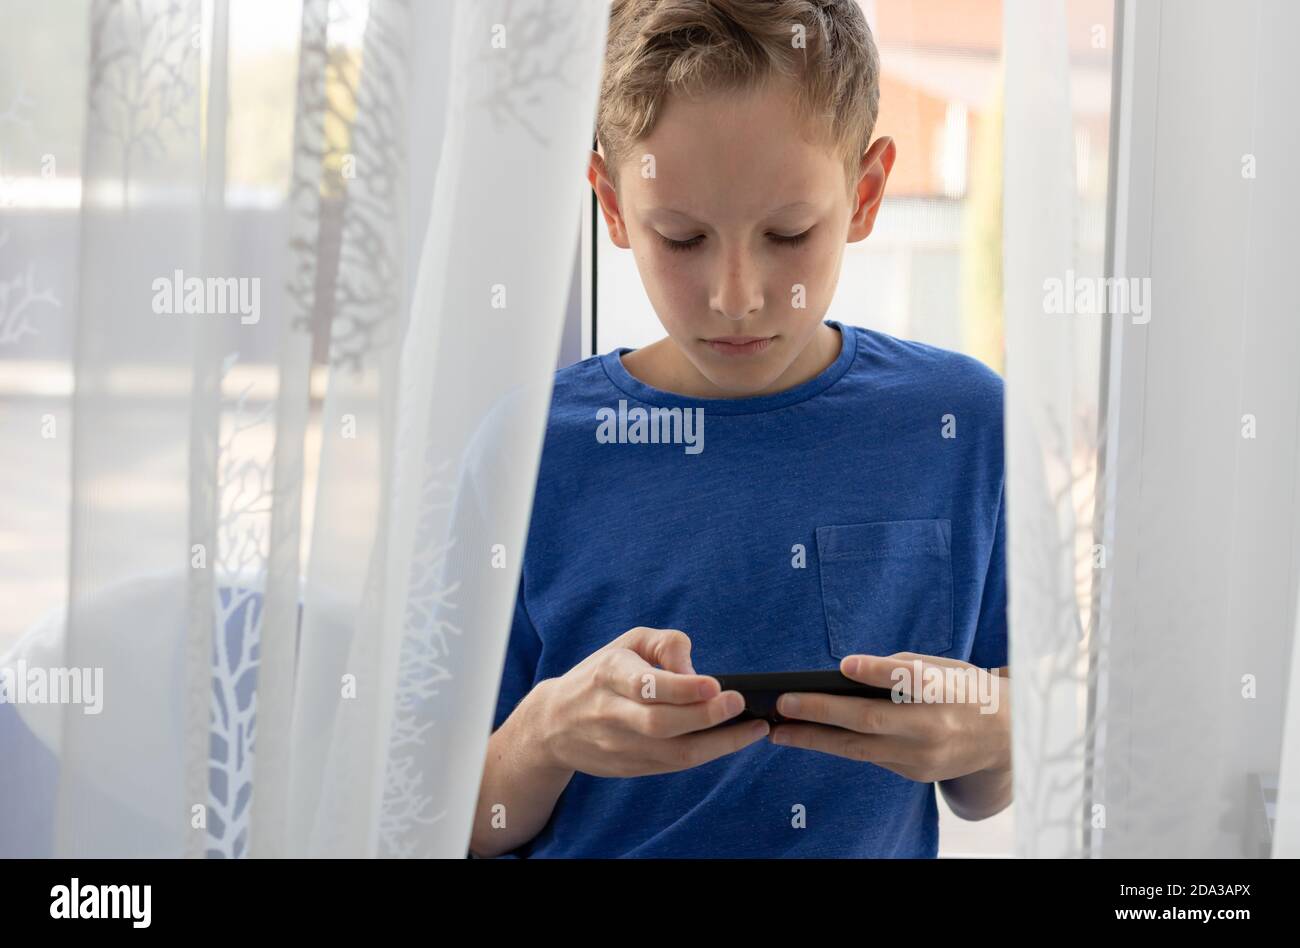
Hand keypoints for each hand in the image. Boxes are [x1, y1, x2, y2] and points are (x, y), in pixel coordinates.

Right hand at [530, 626, 769, 777]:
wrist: (555, 724)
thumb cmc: (603, 673)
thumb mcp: (627, 642)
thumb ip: (665, 644)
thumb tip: (696, 671)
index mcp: (609, 674)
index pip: (645, 685)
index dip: (680, 688)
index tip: (714, 685)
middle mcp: (612, 714)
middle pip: (661, 723)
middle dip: (704, 716)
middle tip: (740, 703)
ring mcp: (621, 746)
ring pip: (673, 753)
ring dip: (719, 743)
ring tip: (754, 728)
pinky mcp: (631, 768)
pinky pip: (675, 764)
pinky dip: (708, 753)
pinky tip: (734, 739)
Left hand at [766, 652, 1009, 782]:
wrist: (1005, 738)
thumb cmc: (964, 690)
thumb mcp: (944, 667)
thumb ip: (901, 667)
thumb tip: (848, 672)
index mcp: (944, 690)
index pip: (910, 679)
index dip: (878, 672)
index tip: (844, 665)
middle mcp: (933, 727)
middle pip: (871, 720)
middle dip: (822, 712)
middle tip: (784, 703)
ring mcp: (923, 756)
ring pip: (860, 748)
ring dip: (815, 738)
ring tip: (780, 730)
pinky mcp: (915, 773)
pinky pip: (870, 756)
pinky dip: (838, 745)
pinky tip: (810, 736)